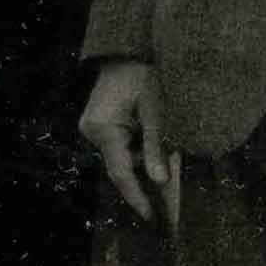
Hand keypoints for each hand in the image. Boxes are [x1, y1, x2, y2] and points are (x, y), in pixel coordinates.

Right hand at [80, 61, 173, 222]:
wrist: (129, 48)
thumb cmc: (145, 74)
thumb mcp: (156, 109)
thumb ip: (156, 145)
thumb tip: (160, 181)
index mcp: (103, 128)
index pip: (121, 172)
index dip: (137, 197)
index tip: (151, 217)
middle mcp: (94, 131)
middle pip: (121, 166)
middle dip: (146, 174)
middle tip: (171, 182)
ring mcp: (95, 127)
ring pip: (123, 156)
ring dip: (145, 157)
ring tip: (166, 142)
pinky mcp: (101, 124)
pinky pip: (121, 145)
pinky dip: (138, 146)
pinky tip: (153, 136)